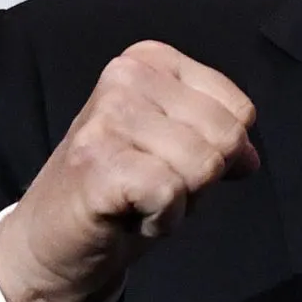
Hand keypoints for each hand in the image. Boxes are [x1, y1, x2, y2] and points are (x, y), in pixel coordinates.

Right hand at [0, 41, 258, 301]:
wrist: (51, 241)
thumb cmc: (121, 192)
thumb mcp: (178, 151)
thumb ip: (219, 140)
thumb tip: (250, 158)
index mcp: (149, 60)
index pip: (238, 110)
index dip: (220, 153)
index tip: (170, 163)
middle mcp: (126, 75)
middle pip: (226, 137)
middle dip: (202, 179)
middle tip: (153, 186)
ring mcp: (107, 117)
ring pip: (203, 165)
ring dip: (181, 202)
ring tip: (139, 199)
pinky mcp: (97, 161)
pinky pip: (171, 192)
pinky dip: (162, 219)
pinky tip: (128, 216)